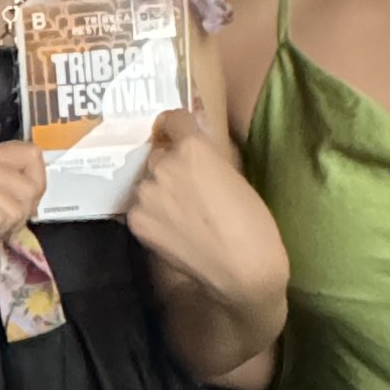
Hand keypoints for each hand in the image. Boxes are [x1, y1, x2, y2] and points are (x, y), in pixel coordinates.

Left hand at [128, 109, 282, 296]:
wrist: (243, 270)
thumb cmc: (253, 222)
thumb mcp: (236, 174)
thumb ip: (210, 155)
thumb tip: (196, 139)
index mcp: (192, 148)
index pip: (172, 119)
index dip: (178, 127)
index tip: (180, 135)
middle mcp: (162, 165)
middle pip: (158, 154)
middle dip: (170, 164)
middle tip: (187, 186)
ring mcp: (145, 194)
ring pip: (147, 182)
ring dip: (159, 190)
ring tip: (180, 212)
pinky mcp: (136, 221)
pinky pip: (141, 208)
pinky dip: (152, 214)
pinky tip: (173, 229)